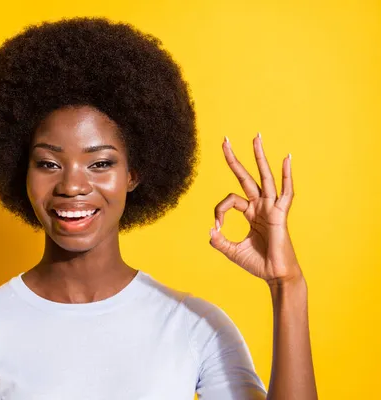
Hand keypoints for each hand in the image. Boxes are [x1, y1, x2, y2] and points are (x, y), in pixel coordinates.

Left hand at [209, 133, 302, 285]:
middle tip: (225, 140)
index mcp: (250, 213)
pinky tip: (287, 158)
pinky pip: (285, 192)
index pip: (229, 200)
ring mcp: (271, 208)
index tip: (217, 227)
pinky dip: (286, 175)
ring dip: (259, 157)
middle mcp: (260, 206)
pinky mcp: (281, 214)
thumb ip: (219, 241)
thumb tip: (210, 231)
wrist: (275, 276)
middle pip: (245, 177)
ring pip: (264, 177)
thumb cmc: (257, 264)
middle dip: (234, 159)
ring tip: (255, 137)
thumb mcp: (231, 251)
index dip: (218, 211)